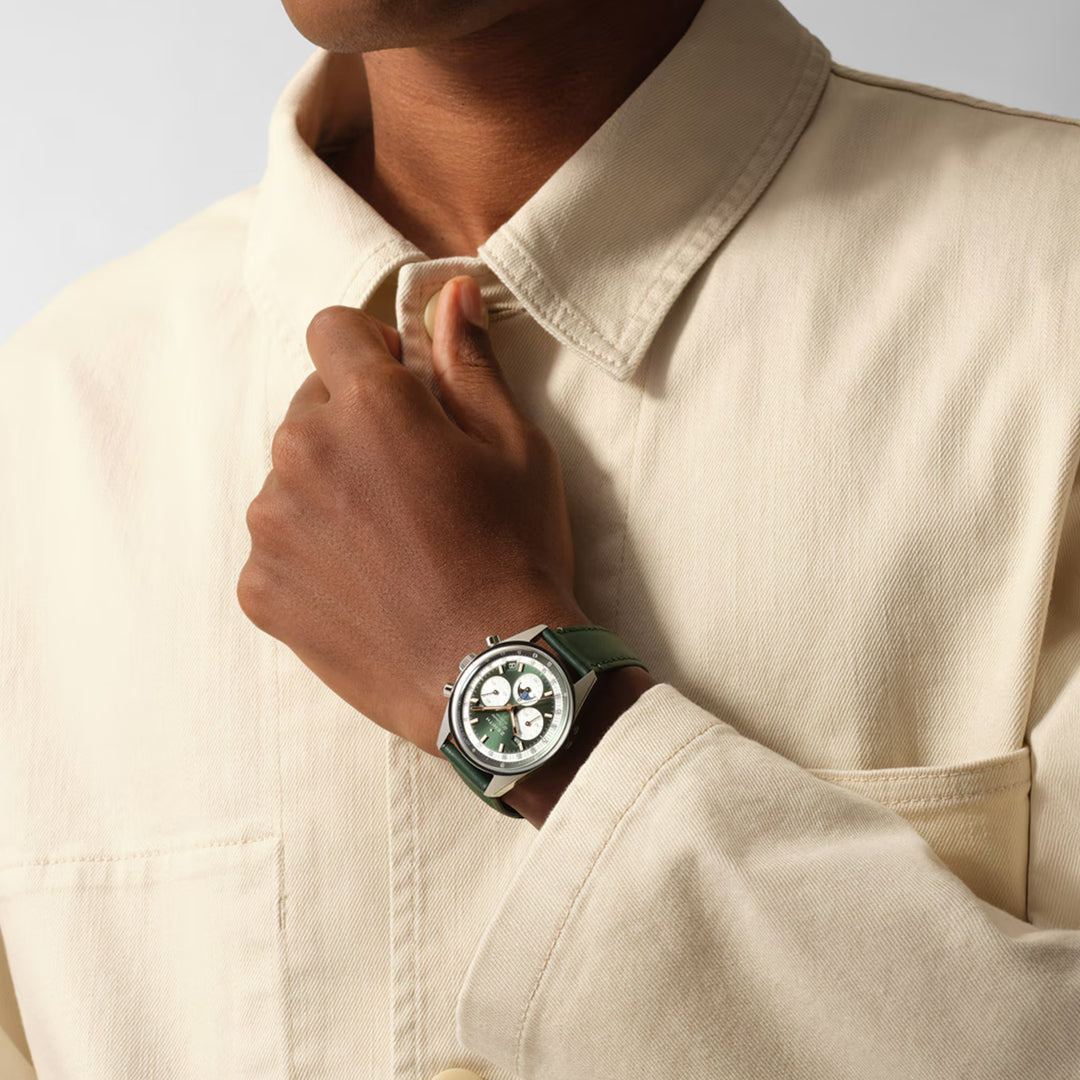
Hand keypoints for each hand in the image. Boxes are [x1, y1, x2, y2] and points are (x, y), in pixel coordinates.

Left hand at [237, 275, 587, 756]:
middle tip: (409, 483)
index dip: (370, 351)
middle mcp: (304, 452)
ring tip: (390, 545)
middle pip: (309, 406)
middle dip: (352, 425)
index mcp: (371, 405)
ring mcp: (273, 524)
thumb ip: (470, 364)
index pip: (331, 330)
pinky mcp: (261, 586)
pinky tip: (366, 587)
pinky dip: (310, 555)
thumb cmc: (517, 553)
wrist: (493, 675)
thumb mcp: (517, 449)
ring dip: (328, 491)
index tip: (403, 390)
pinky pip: (276, 545)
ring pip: (290, 477)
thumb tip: (450, 292)